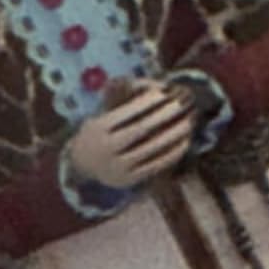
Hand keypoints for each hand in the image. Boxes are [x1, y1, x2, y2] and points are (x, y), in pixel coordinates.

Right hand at [67, 81, 193, 188]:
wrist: (81, 164)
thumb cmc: (98, 132)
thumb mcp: (101, 115)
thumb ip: (121, 103)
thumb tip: (152, 88)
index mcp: (98, 128)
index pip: (127, 113)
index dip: (147, 103)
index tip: (164, 93)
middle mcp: (107, 148)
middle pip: (141, 129)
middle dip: (164, 115)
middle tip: (181, 105)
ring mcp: (118, 166)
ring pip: (151, 149)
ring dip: (173, 135)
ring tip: (188, 123)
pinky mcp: (129, 180)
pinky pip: (154, 166)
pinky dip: (171, 154)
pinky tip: (184, 143)